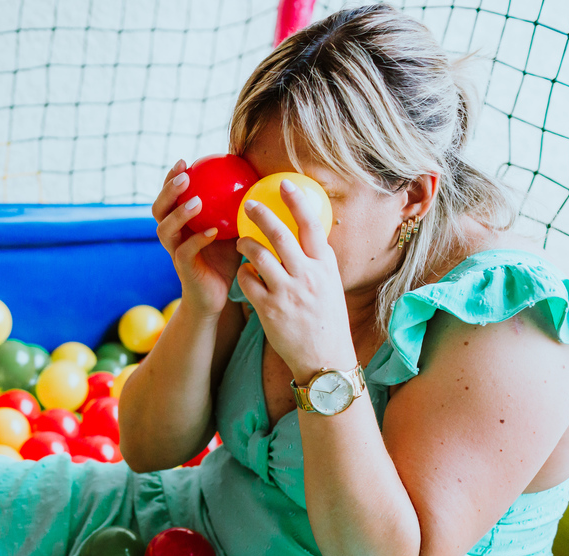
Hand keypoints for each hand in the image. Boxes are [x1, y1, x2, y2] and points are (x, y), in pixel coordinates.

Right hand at [152, 158, 242, 319]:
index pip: (170, 197)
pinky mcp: (184, 269)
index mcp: (180, 224)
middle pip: (159, 210)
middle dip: (168, 191)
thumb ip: (234, 209)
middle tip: (184, 177)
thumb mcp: (231, 230)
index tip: (185, 162)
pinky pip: (185, 251)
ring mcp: (175, 252)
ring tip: (196, 202)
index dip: (171, 179)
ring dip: (179, 214)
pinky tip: (213, 231)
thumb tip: (256, 181)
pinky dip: (198, 240)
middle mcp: (173, 236)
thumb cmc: (224, 260)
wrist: (215, 296)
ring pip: (165, 230)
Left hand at [234, 178, 356, 380]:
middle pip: (278, 233)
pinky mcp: (268, 309)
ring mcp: (287, 292)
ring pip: (257, 255)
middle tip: (247, 203)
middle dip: (259, 213)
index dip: (296, 201)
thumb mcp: (329, 284)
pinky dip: (243, 274)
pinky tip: (244, 275)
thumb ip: (315, 261)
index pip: (311, 224)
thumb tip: (305, 234)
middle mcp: (307, 275)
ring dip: (245, 244)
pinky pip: (247, 281)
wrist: (324, 358)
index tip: (284, 184)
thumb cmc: (325, 318)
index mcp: (324, 265)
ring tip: (240, 243)